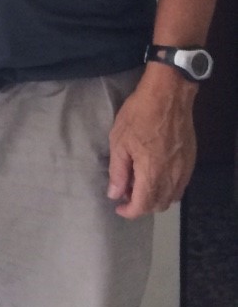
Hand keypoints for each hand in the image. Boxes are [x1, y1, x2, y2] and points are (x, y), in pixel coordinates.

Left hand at [107, 65, 196, 217]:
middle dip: (142, 205)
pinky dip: (168, 188)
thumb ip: (118, 172)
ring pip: (172, 197)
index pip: (143, 206)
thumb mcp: (119, 141)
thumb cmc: (139, 115)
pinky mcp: (190, 160)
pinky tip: (156, 175)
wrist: (169, 94)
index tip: (118, 207)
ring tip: (139, 184)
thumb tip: (115, 194)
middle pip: (159, 205)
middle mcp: (172, 176)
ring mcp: (184, 169)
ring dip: (155, 198)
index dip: (129, 211)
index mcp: (152, 173)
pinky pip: (181, 185)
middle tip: (126, 192)